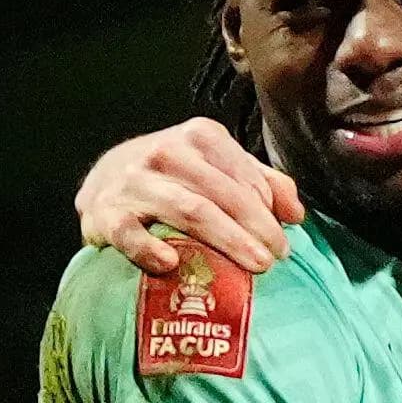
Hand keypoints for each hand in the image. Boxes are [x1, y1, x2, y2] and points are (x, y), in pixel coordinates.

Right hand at [77, 117, 300, 274]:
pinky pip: (128, 232)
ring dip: (227, 239)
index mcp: (200, 137)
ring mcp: (134, 182)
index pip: (244, 176)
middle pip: (222, 195)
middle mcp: (167, 152)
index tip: (282, 243)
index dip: (267, 211)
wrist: (105, 181)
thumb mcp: (218, 168)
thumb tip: (296, 214)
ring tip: (255, 265)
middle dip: (256, 228)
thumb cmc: (175, 178)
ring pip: (189, 210)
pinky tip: (170, 262)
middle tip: (277, 258)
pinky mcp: (106, 213)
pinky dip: (148, 248)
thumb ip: (260, 183)